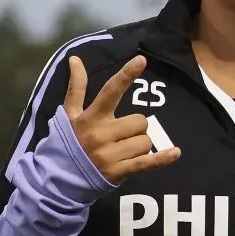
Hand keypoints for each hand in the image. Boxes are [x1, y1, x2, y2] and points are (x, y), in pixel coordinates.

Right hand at [64, 54, 180, 182]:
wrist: (59, 177)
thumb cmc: (67, 142)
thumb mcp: (69, 114)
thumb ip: (76, 87)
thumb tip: (75, 59)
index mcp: (91, 117)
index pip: (111, 91)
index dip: (126, 75)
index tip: (141, 60)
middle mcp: (101, 134)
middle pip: (139, 121)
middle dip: (136, 128)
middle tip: (122, 135)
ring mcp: (110, 154)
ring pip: (145, 142)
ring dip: (140, 145)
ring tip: (123, 151)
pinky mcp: (118, 171)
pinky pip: (146, 163)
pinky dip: (162, 158)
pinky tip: (175, 152)